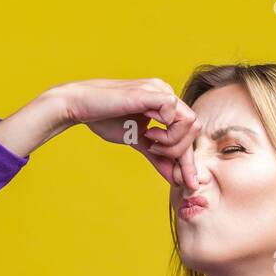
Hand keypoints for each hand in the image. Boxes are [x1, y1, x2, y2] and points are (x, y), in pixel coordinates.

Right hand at [45, 78, 201, 189]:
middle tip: (155, 153)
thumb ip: (157, 157)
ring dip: (171, 141)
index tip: (189, 185)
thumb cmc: (105, 119)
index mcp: (164, 104)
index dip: (189, 161)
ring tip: (149, 141)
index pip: (188, 133)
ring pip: (190, 123)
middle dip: (180, 153)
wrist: (80, 105)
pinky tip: (147, 133)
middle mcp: (166, 94)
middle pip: (195, 129)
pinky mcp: (151, 91)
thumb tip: (175, 179)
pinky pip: (175, 114)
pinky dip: (165, 131)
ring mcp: (160, 90)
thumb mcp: (137, 142)